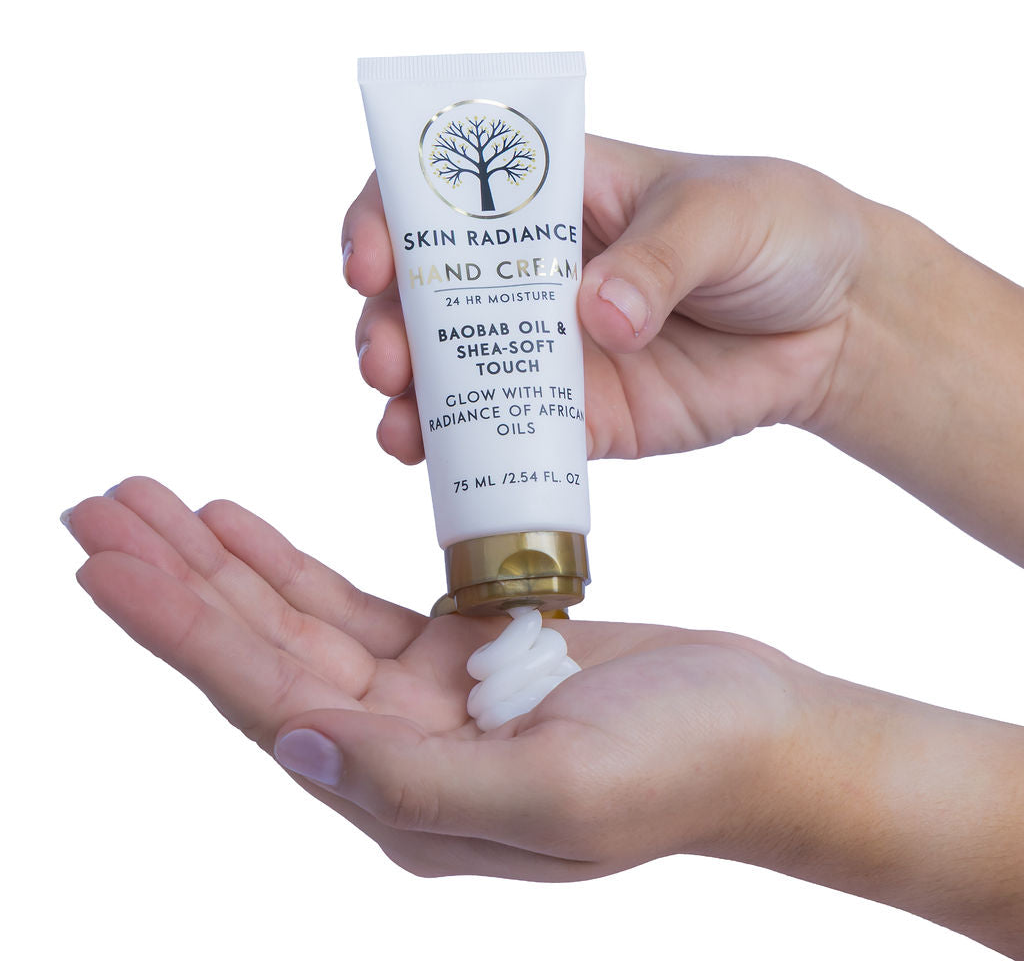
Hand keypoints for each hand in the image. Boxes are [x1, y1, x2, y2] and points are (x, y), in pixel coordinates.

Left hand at [64, 476, 804, 879]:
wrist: (766, 733)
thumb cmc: (689, 765)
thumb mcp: (564, 792)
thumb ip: (423, 786)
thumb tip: (298, 747)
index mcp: (410, 801)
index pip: (265, 702)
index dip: (180, 630)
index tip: (104, 558)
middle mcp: (397, 756)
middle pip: (257, 656)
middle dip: (172, 582)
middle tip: (95, 508)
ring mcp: (423, 703)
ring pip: (292, 623)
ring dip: (217, 564)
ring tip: (148, 502)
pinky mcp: (457, 655)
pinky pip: (346, 604)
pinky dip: (287, 563)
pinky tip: (237, 525)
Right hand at [344, 135, 865, 462]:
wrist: (835, 322)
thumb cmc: (779, 230)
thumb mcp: (724, 216)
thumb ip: (660, 257)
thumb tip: (597, 315)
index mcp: (554, 196)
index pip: (442, 194)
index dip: (388, 222)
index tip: (373, 263)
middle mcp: (534, 275)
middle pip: (426, 295)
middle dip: (388, 328)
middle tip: (387, 364)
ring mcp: (552, 351)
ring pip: (453, 374)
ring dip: (409, 401)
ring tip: (400, 430)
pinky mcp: (582, 417)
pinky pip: (511, 438)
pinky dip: (471, 456)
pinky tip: (444, 468)